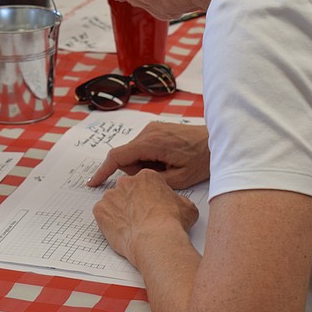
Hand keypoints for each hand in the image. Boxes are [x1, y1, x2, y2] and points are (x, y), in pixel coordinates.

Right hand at [87, 122, 210, 188]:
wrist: (218, 141)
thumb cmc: (202, 160)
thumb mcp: (179, 179)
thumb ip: (151, 180)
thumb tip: (133, 181)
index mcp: (151, 142)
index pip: (117, 156)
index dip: (103, 171)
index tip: (92, 183)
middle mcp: (148, 131)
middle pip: (126, 156)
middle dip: (136, 171)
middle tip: (162, 175)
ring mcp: (152, 128)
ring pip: (134, 152)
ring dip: (145, 164)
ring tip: (169, 167)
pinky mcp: (156, 129)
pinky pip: (142, 147)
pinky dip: (149, 157)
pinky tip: (169, 160)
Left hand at [92, 169, 198, 265]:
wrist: (156, 240)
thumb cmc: (171, 224)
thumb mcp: (187, 207)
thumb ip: (179, 200)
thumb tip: (180, 204)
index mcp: (147, 176)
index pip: (144, 182)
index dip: (148, 196)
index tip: (150, 206)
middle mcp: (127, 182)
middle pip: (127, 190)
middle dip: (132, 202)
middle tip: (140, 217)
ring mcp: (111, 196)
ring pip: (113, 202)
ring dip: (119, 211)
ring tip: (130, 226)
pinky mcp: (100, 210)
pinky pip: (102, 214)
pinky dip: (108, 222)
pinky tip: (120, 230)